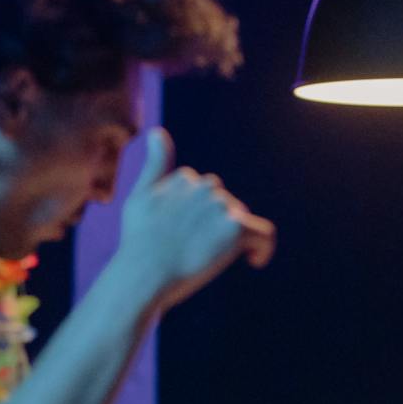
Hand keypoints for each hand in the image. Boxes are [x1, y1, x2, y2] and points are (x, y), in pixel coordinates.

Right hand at [116, 128, 275, 313]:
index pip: (204, 194)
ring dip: (230, 237)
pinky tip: (253, 262)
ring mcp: (221, 207)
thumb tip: (157, 131)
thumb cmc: (138, 241)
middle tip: (193, 251)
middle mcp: (206, 187)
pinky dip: (262, 249)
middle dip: (214, 225)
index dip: (197, 216)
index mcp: (185, 179)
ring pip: (239, 219)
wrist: (145, 272)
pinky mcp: (235, 229)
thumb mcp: (139, 197)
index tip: (186, 235)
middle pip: (224, 204)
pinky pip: (264, 236)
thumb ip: (154, 164)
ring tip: (208, 259)